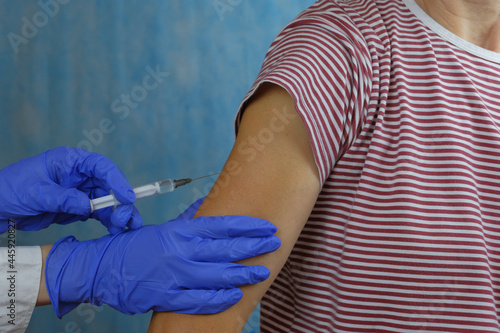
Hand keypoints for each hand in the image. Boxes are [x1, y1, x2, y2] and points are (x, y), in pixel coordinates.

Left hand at [0, 146, 141, 233]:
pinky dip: (108, 222)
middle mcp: (78, 175)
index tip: (127, 197)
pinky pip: (97, 214)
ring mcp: (79, 192)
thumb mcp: (36, 193)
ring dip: (118, 214)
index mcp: (69, 161)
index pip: (100, 167)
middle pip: (108, 186)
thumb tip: (89, 206)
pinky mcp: (76, 208)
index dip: (117, 180)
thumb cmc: (10, 190)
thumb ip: (64, 198)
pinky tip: (116, 230)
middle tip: (127, 218)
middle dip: (121, 202)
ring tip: (127, 228)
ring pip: (107, 202)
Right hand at [45, 199, 280, 316]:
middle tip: (274, 243)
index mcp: (180, 231)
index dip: (247, 226)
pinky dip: (219, 299)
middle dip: (253, 246)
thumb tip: (210, 205)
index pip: (221, 225)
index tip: (266, 226)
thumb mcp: (165, 228)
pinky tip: (235, 296)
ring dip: (243, 273)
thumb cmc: (137, 247)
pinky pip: (198, 300)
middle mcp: (180, 251)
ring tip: (262, 271)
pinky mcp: (166, 297)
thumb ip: (189, 220)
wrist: (102, 269)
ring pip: (216, 275)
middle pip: (225, 248)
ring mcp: (174, 276)